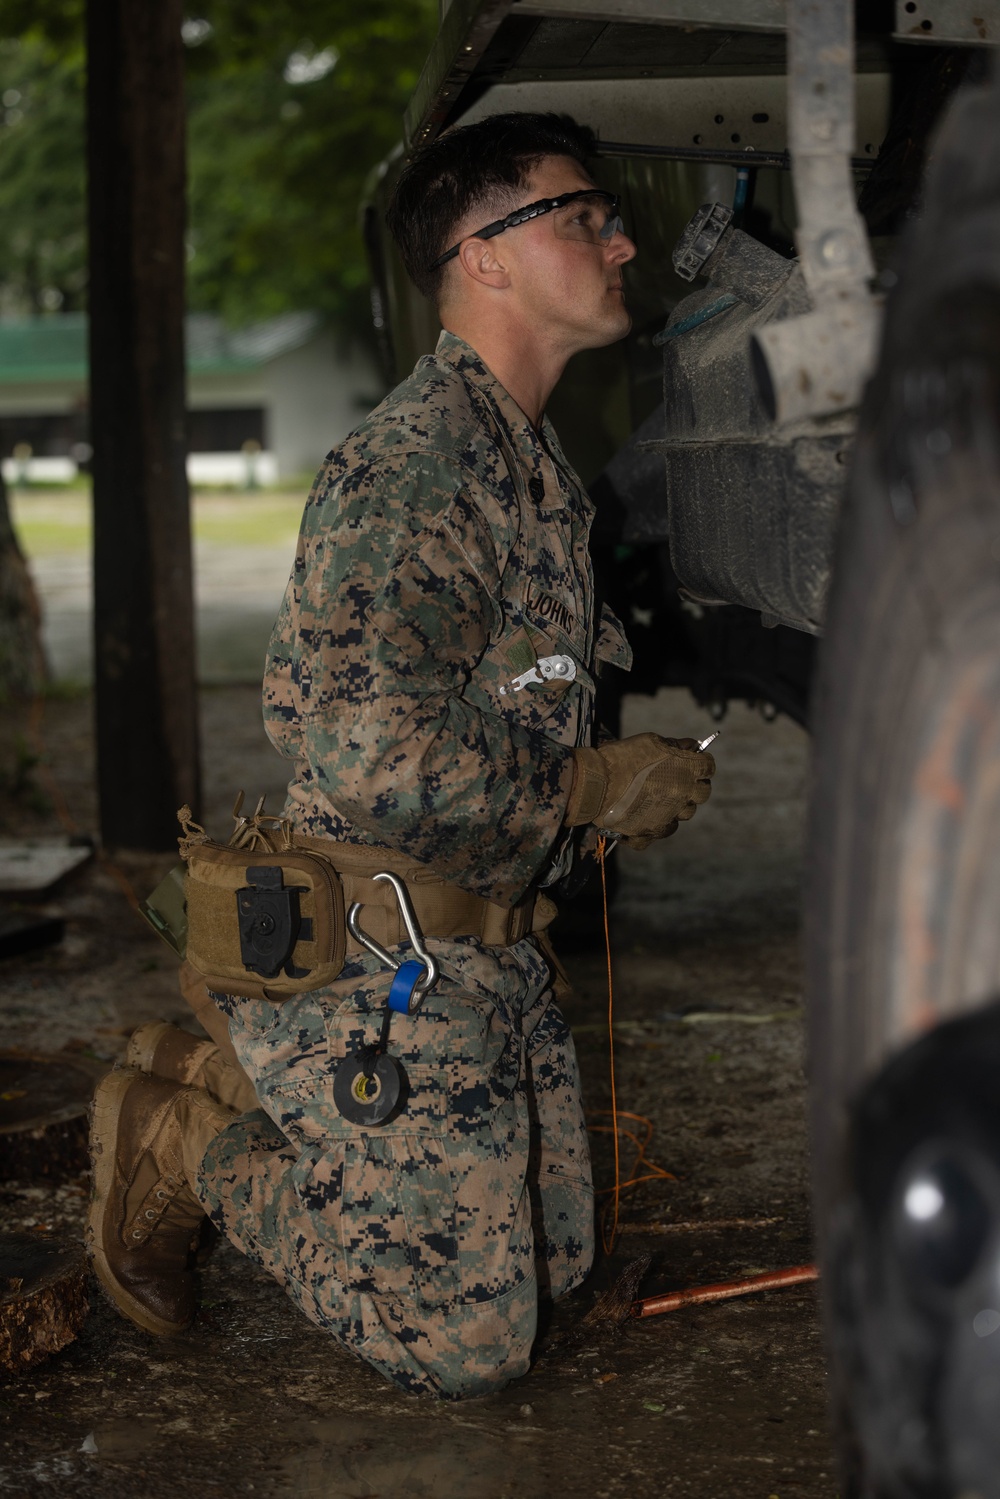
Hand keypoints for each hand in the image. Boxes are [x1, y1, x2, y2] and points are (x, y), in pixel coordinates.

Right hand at [566, 732, 714, 842]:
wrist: (594, 783)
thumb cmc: (621, 758)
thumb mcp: (651, 741)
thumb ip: (675, 745)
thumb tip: (691, 747)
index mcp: (686, 772)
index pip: (708, 767)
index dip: (702, 762)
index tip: (695, 760)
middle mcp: (682, 797)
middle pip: (702, 794)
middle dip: (695, 785)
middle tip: (680, 780)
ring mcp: (666, 818)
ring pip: (683, 815)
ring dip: (677, 806)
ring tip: (660, 798)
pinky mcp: (647, 833)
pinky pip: (658, 832)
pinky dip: (654, 825)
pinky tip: (644, 816)